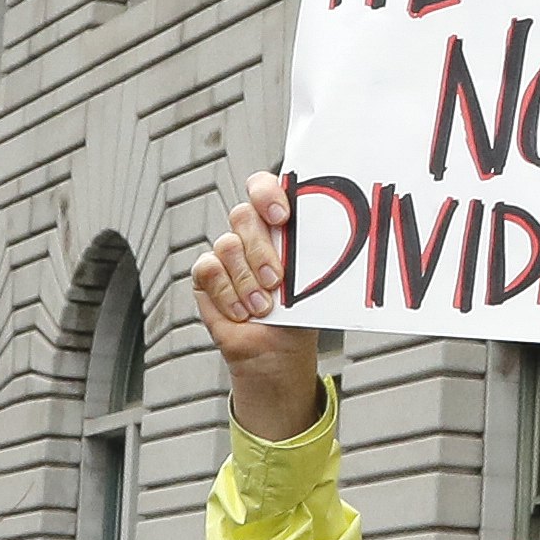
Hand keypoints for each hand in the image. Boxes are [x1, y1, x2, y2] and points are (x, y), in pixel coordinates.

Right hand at [194, 178, 324, 443]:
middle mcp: (249, 233)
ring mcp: (227, 252)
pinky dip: (227, 293)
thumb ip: (311, 253)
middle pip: (243, 215)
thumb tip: (332, 233)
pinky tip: (242, 311)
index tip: (282, 216)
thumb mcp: (312, 281)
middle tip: (277, 279)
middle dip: (261, 249)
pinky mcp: (207, 274)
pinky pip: (209, 269)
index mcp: (276, 225)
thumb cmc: (298, 313)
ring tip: (264, 306)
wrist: (275, 351)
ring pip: (227, 244)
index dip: (267, 193)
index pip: (263, 188)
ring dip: (247, 280)